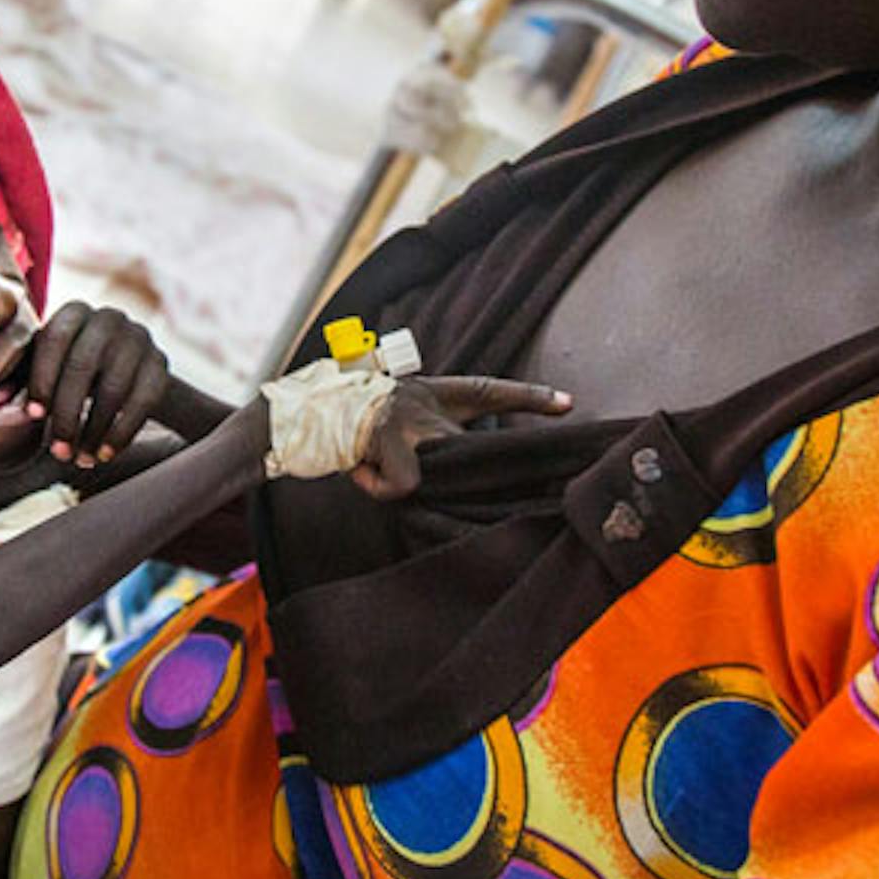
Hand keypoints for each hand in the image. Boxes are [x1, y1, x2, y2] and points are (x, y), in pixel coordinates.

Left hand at [23, 301, 171, 468]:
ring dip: (94, 431)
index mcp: (73, 311)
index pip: (53, 341)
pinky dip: (122, 433)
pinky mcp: (160, 363)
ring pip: (114, 388)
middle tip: (57, 451)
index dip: (41, 380)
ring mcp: (139, 338)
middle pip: (83, 367)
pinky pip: (142, 402)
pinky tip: (105, 454)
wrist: (126, 369)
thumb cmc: (69, 370)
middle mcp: (108, 317)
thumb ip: (14, 382)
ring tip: (79, 459)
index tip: (33, 417)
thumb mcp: (42, 369)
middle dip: (67, 414)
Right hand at [351, 374, 569, 500]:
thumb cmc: (360, 424)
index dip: (531, 396)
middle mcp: (426, 399)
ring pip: (443, 465)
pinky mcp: (388, 438)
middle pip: (471, 442)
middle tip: (495, 475)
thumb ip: (434, 435)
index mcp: (435, 392)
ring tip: (383, 468)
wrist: (308, 412)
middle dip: (485, 466)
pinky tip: (362, 473)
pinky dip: (380, 488)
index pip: (491, 390)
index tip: (570, 404)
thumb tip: (468, 470)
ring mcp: (408, 417)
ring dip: (422, 480)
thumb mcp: (403, 418)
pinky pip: (404, 484)